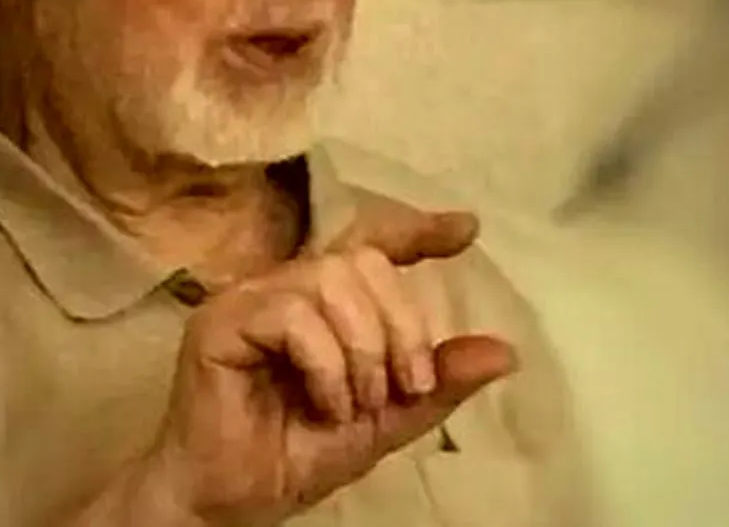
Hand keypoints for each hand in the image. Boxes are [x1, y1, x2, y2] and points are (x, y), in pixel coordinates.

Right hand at [83, 209, 515, 525]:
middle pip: (364, 261)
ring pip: (332, 280)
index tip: (467, 229)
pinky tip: (329, 404)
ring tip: (362, 402)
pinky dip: (327, 362)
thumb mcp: (387, 418)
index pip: (375, 243)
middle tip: (407, 385)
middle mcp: (288, 284)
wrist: (233, 504)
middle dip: (401, 323)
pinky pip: (293, 314)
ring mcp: (252, 296)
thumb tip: (506, 352)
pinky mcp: (222, 320)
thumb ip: (438, 383)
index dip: (420, 230)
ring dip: (365, 346)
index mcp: (326, 300)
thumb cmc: (299, 453)